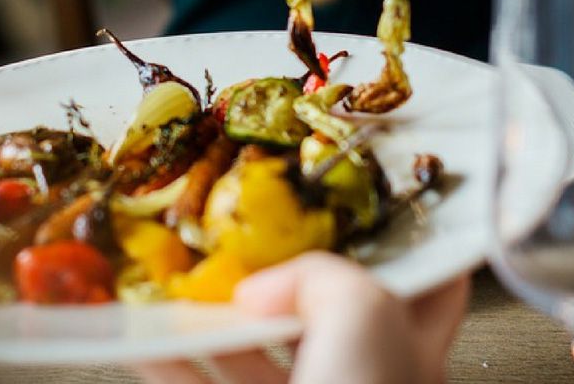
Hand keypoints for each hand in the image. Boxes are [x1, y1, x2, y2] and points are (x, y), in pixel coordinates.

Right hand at [134, 253, 470, 383]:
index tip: (368, 206)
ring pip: (258, 353)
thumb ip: (323, 276)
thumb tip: (268, 284)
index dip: (405, 243)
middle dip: (283, 276)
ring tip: (182, 283)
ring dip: (215, 317)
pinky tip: (145, 340)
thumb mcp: (364, 313)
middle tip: (248, 239)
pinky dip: (172, 363)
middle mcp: (366, 377)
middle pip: (325, 311)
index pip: (428, 283)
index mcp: (414, 346)